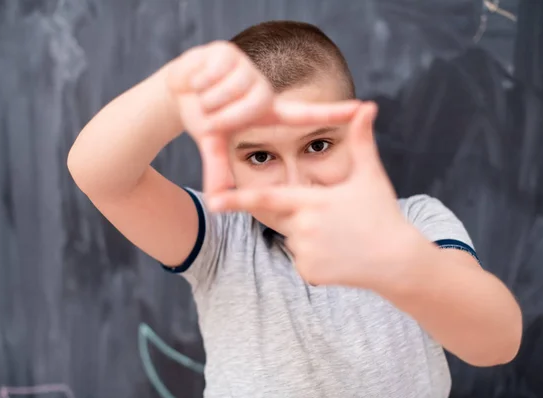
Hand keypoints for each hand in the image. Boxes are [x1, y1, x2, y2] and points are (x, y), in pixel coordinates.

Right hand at [166, 41, 359, 194]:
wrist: (177, 90)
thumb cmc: (202, 116)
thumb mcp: (213, 144)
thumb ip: (218, 169)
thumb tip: (216, 201)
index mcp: (266, 111)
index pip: (305, 114)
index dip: (334, 112)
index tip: (365, 108)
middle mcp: (262, 89)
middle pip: (243, 109)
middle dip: (218, 116)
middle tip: (210, 112)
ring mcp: (247, 68)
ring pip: (227, 92)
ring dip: (206, 99)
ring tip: (204, 94)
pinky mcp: (228, 51)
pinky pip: (214, 74)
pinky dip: (198, 80)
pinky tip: (199, 78)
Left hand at [208, 102, 421, 287]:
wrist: (398, 260)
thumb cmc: (383, 214)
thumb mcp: (370, 176)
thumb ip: (362, 140)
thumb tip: (368, 105)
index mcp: (312, 201)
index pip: (267, 198)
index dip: (237, 198)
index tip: (212, 199)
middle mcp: (303, 227)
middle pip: (285, 217)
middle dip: (303, 215)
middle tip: (335, 221)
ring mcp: (305, 252)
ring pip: (293, 238)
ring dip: (310, 236)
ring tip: (342, 237)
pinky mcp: (308, 273)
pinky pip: (302, 260)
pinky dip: (316, 256)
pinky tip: (341, 255)